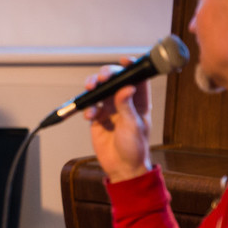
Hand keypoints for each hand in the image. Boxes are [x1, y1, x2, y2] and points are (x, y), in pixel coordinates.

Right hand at [83, 58, 151, 182]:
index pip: (137, 78)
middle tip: (101, 77)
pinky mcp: (98, 117)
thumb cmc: (135, 148)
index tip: (124, 60)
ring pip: (99, 90)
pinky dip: (87, 107)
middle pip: (114, 80)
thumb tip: (127, 87)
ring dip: (93, 86)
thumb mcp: (133, 126)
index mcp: (139, 101)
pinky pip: (90, 106)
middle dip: (106, 75)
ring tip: (90, 88)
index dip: (131, 66)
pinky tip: (89, 115)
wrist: (121, 167)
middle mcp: (124, 101)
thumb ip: (127, 106)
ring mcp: (110, 108)